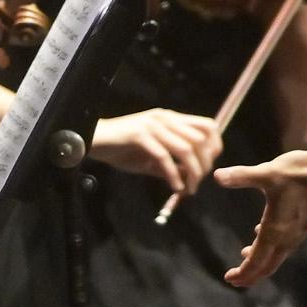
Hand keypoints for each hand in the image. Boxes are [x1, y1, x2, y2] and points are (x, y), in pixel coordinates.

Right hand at [91, 108, 221, 196]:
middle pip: (200, 139)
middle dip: (204, 164)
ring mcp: (152, 125)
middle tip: (196, 183)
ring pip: (186, 148)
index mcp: (170, 119)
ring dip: (192, 172)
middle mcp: (165, 118)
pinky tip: (174, 187)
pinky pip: (164, 157)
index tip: (208, 167)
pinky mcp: (139, 136)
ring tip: (188, 188)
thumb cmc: (120, 149)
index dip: (214, 147)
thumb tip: (188, 179)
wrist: (92, 141)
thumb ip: (170, 166)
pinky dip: (173, 175)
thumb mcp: (150, 159)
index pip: (207, 126)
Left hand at [213, 145, 306, 286]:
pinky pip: (285, 245)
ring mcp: (299, 234)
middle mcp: (287, 238)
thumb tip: (217, 176)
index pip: (256, 262)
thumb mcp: (269, 172)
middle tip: (234, 279)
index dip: (242, 273)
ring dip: (261, 261)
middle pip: (267, 266)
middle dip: (250, 275)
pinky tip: (262, 233)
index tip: (228, 278)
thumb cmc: (305, 174)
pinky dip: (271, 248)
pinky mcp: (306, 225)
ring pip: (276, 256)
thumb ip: (242, 176)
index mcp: (275, 231)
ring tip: (246, 258)